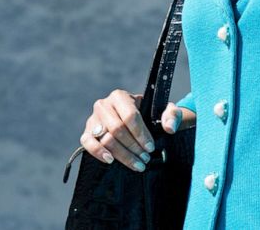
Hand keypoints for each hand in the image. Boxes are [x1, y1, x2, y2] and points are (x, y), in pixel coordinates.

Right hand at [81, 90, 197, 170]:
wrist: (138, 120)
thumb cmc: (151, 114)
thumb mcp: (165, 111)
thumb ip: (172, 115)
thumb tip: (169, 128)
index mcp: (121, 96)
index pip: (130, 116)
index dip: (141, 134)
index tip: (150, 147)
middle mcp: (104, 105)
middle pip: (117, 129)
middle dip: (133, 147)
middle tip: (145, 158)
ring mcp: (93, 119)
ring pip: (105, 138)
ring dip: (122, 154)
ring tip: (136, 164)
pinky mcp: (87, 133)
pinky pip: (87, 143)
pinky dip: (98, 152)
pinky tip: (111, 160)